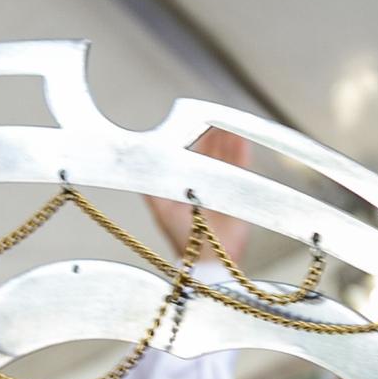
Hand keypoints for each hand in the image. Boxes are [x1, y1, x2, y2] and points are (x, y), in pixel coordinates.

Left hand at [147, 128, 251, 267]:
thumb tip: (136, 162)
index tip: (191, 123)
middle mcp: (200, 186)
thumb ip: (151, 186)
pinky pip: (241, 167)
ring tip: (228, 123)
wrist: (210, 260)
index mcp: (181, 187)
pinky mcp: (236, 195)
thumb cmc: (183, 238)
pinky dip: (241, 152)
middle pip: (207, 152)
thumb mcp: (162, 208)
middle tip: (212, 117)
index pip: (185, 155)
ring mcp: (219, 189)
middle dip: (210, 134)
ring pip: (224, 157)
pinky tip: (241, 138)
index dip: (189, 138)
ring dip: (226, 140)